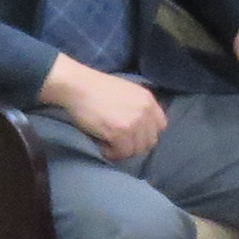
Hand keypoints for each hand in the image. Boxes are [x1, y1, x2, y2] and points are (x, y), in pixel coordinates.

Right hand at [44, 56, 171, 160]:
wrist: (77, 85)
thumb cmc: (96, 88)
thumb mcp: (127, 92)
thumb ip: (139, 107)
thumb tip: (142, 130)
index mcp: (148, 99)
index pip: (160, 127)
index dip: (146, 134)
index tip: (133, 136)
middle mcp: (145, 111)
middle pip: (150, 142)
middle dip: (134, 145)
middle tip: (118, 142)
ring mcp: (134, 123)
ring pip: (135, 150)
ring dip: (121, 150)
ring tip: (107, 142)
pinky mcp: (119, 133)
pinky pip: (121, 153)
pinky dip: (110, 153)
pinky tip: (101, 144)